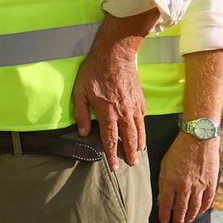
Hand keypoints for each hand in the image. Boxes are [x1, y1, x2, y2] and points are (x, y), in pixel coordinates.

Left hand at [71, 10, 156, 170]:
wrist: (115, 55)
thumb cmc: (94, 72)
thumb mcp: (79, 91)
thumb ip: (81, 113)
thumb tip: (83, 132)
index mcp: (108, 112)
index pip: (110, 139)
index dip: (112, 154)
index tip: (114, 167)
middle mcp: (124, 112)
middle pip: (129, 138)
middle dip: (129, 154)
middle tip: (130, 165)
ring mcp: (134, 106)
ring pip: (139, 131)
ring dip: (138, 144)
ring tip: (137, 154)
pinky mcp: (141, 100)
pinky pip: (143, 120)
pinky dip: (143, 131)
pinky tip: (141, 135)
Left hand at [158, 132, 219, 222]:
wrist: (199, 138)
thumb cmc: (178, 149)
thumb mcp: (164, 164)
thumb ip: (164, 181)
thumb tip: (163, 196)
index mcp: (170, 182)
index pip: (165, 204)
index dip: (164, 214)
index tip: (163, 221)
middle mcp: (184, 187)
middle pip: (180, 209)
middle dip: (177, 219)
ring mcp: (199, 187)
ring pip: (193, 208)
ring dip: (189, 217)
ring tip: (186, 222)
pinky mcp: (210, 184)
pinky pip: (207, 201)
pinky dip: (203, 209)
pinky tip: (199, 212)